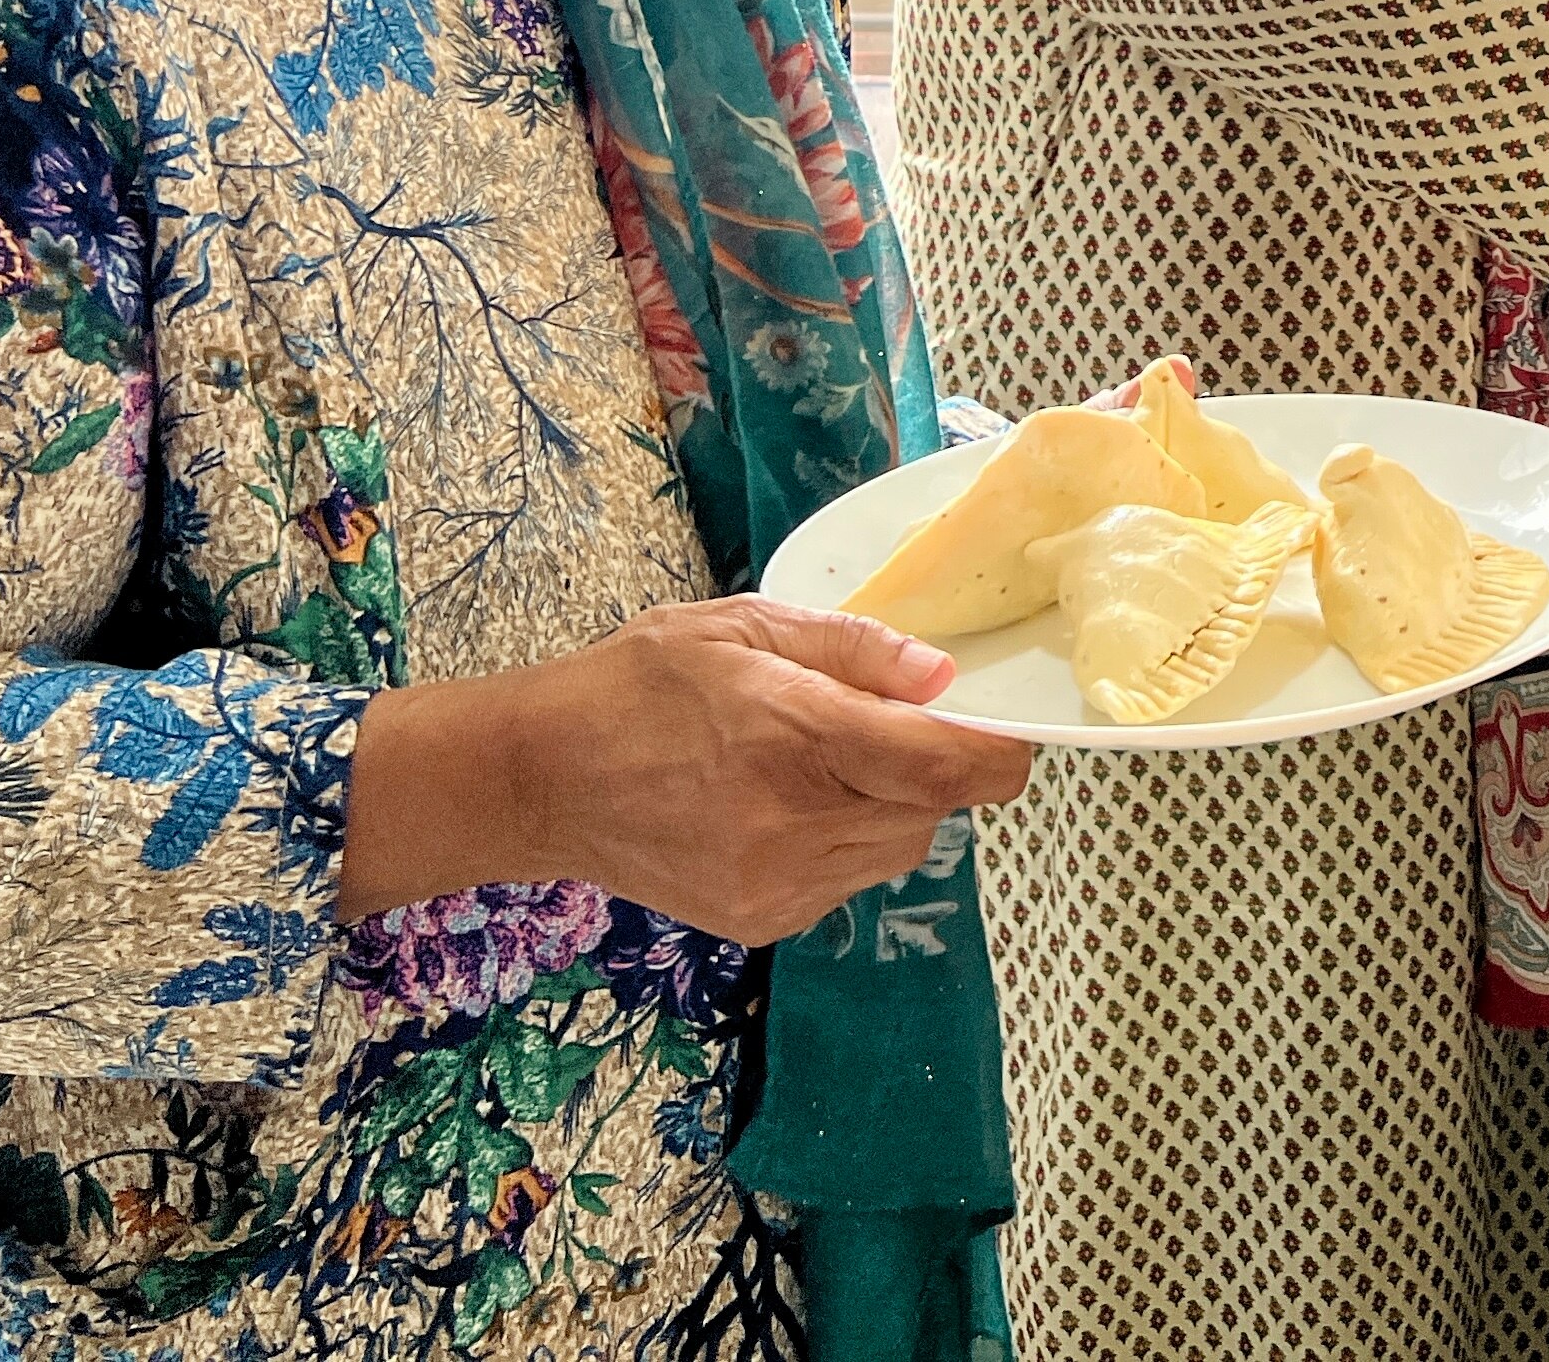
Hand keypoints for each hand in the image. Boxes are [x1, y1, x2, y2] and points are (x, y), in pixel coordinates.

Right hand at [343, 597, 1034, 942]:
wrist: (539, 779)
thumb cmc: (637, 685)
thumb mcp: (742, 627)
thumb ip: (853, 650)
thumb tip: (942, 677)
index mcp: (799, 741)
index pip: (949, 768)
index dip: (999, 751)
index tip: (1009, 729)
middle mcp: (797, 827)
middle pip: (933, 813)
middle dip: (931, 770)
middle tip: (880, 727)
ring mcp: (780, 885)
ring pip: (896, 852)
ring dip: (889, 808)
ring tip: (817, 764)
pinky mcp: (762, 922)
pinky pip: (846, 881)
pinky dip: (844, 843)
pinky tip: (783, 806)